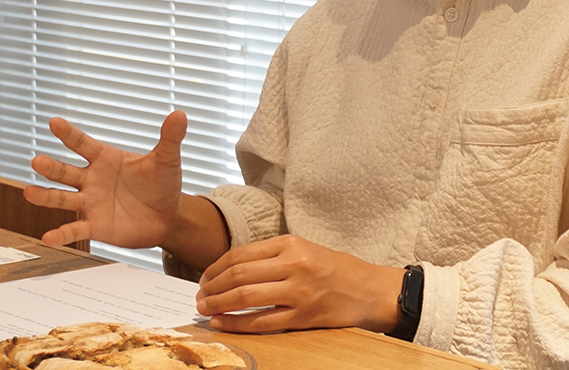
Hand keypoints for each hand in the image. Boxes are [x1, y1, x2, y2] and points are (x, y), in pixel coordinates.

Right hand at [23, 112, 187, 249]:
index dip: (69, 134)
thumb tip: (180, 114)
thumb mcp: (167, 160)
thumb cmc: (162, 183)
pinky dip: (62, 234)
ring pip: (63, 198)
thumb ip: (170, 138)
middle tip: (36, 161)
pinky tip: (48, 237)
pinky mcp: (95, 226)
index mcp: (106, 159)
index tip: (54, 122)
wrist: (167, 215)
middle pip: (66, 171)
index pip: (83, 143)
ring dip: (46, 196)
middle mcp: (92, 179)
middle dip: (51, 167)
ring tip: (28, 192)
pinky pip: (75, 229)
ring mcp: (91, 203)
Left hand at [194, 235, 404, 333]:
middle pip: (239, 275)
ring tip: (205, 309)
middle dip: (212, 288)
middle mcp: (293, 264)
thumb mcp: (304, 250)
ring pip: (246, 298)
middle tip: (199, 296)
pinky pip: (262, 322)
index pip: (240, 254)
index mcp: (290, 243)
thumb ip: (271, 255)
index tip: (203, 278)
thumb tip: (230, 269)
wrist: (369, 289)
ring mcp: (299, 292)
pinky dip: (237, 324)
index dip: (215, 268)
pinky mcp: (304, 316)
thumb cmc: (334, 269)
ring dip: (219, 305)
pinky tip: (223, 324)